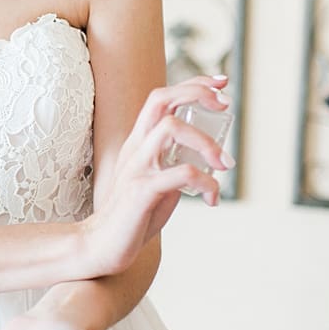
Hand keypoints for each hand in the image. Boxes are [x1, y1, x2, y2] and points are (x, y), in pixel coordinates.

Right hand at [82, 75, 233, 277]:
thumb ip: (174, 163)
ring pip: (172, 128)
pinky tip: (211, 198)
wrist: (103, 245)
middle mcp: (135, 148)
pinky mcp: (141, 190)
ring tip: (225, 164)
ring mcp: (136, 167)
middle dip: (196, 93)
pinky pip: (180, 173)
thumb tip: (210, 156)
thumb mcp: (156, 180)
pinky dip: (205, 182)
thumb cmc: (134, 215)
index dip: (192, 85)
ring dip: (206, 142)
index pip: (161, 98)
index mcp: (138, 142)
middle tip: (225, 106)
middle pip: (161, 100)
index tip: (220, 84)